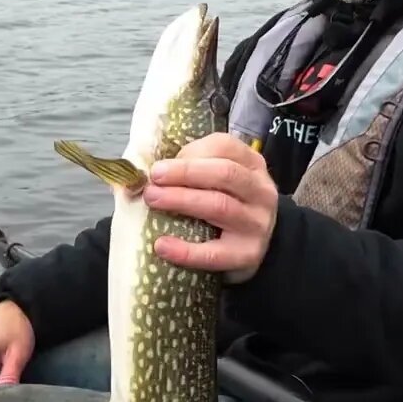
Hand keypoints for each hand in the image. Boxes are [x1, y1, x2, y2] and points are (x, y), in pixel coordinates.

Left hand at [142, 132, 278, 284]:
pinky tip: (163, 245)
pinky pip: (215, 253)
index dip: (191, 152)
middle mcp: (260, 191)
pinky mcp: (248, 254)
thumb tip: (142, 171)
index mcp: (251, 165)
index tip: (160, 164)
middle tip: (153, 179)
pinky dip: (186, 250)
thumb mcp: (218, 181)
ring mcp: (257, 223)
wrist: (252, 247)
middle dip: (185, 173)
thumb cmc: (226, 205)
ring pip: (220, 206)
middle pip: (225, 173)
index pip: (225, 147)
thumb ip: (190, 170)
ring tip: (153, 200)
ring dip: (182, 200)